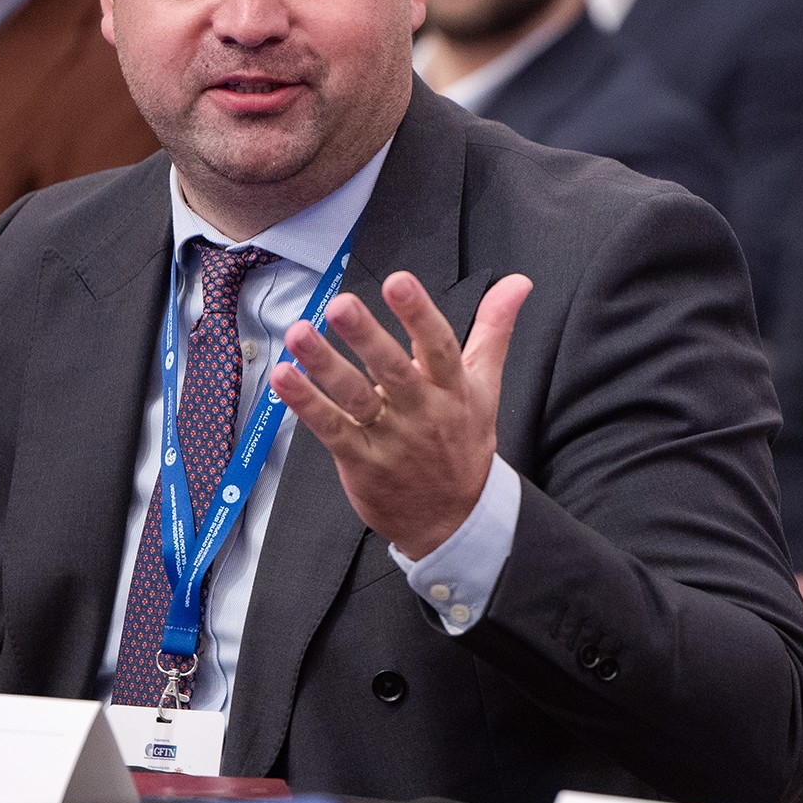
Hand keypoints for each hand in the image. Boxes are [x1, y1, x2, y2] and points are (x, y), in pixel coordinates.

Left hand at [271, 270, 531, 559]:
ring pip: (355, 397)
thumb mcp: (486, 386)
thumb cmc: (463, 443)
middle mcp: (421, 412)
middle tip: (342, 305)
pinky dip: (306, 403)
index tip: (398, 283)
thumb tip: (518, 282)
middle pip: (393, 370)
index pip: (438, 347)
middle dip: (367, 336)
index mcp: (452, 389)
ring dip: (325, 365)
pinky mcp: (360, 460)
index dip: (419, 314)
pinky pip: (330, 428)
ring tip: (298, 333)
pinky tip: (284, 377)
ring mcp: (389, 438)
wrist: (452, 521)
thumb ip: (494, 329)